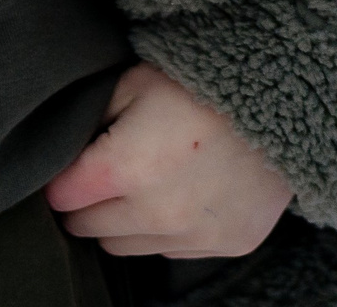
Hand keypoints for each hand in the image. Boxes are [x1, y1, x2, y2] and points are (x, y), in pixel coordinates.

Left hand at [46, 63, 291, 257]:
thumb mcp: (128, 86)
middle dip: (85, 203)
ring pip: (126, 246)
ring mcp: (198, 233)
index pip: (63, 197)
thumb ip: (86, 124)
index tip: (66, 168)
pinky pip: (170, 251)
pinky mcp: (229, 243)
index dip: (58, 180)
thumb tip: (58, 152)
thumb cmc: (193, 85)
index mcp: (128, 168)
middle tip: (97, 175)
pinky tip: (175, 193)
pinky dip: (163, 230)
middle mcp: (162, 212)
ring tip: (138, 184)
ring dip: (121, 222)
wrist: (278, 101)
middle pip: (89, 227)